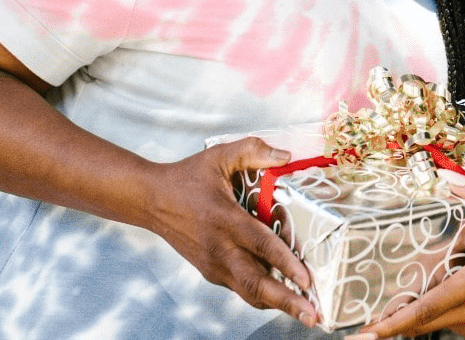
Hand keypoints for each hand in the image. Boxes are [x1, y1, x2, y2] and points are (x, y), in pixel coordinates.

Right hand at [145, 137, 319, 327]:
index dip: (285, 263)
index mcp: (224, 220)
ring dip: (278, 305)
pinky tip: (284, 296)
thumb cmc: (187, 178)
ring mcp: (214, 265)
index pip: (259, 245)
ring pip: (249, 292)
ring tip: (306, 313)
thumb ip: (253, 150)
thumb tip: (285, 156)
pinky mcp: (211, 272)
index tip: (306, 278)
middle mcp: (219, 249)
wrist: (151, 200)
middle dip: (286, 301)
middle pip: (255, 283)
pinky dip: (263, 295)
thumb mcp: (219, 156)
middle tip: (313, 314)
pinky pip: (241, 288)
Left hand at [351, 172, 464, 339]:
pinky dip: (460, 313)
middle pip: (424, 322)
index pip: (420, 313)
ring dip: (438, 309)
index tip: (364, 337)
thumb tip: (450, 176)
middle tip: (382, 315)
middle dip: (401, 319)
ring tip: (455, 283)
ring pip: (446, 322)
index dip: (389, 327)